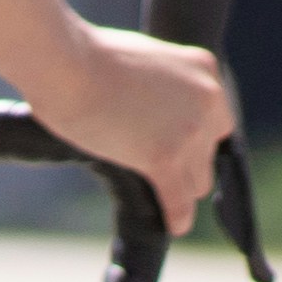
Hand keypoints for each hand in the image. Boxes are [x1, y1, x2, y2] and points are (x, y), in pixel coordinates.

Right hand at [36, 24, 233, 235]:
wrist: (66, 63)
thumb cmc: (84, 56)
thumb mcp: (139, 58)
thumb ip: (158, 83)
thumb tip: (152, 111)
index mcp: (203, 67)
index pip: (215, 116)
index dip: (193, 135)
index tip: (175, 144)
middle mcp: (207, 98)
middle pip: (210, 151)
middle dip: (188, 162)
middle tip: (161, 166)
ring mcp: (189, 131)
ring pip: (198, 181)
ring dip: (179, 187)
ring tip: (160, 195)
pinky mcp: (165, 159)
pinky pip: (180, 202)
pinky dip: (176, 217)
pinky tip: (172, 225)